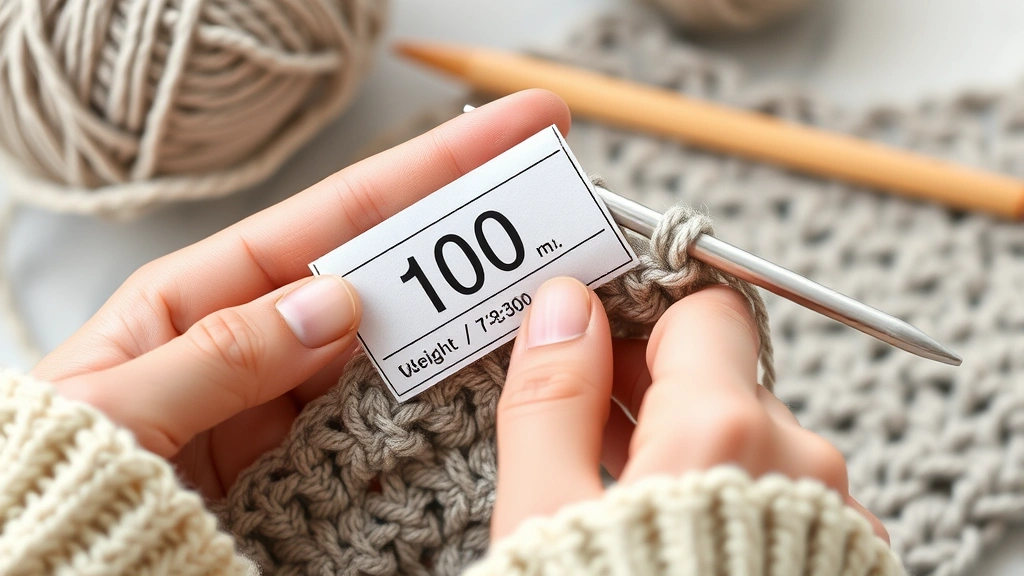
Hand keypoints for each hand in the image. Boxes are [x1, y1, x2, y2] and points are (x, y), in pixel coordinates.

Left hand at [32, 90, 570, 498]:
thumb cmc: (47, 477)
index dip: (428, 170)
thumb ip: (222, 356)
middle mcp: (261, 339)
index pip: (334, 220)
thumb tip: (336, 305)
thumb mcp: (116, 408)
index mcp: (202, 298)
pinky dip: (434, 408)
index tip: (512, 131)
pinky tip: (487, 391)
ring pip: (397, 349)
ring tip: (543, 296)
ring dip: (463, 324)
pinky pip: (384, 424)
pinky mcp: (311, 462)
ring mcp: (293, 402)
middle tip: (556, 209)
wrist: (48, 567)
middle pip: (385, 273)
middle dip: (469, 236)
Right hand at [491, 277, 888, 541]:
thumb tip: (560, 306)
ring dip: (684, 438)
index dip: (641, 311)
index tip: (593, 328)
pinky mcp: (836, 555)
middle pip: (725, 373)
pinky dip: (723, 485)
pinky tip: (671, 525)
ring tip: (614, 483)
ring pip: (750, 433)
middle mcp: (796, 459)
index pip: (702, 312)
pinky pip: (776, 487)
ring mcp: (827, 513)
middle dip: (651, 382)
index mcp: (722, 430)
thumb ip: (551, 398)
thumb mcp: (545, 516)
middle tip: (579, 412)